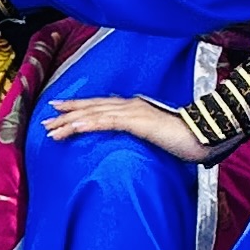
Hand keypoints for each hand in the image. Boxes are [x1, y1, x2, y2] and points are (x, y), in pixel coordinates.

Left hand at [46, 93, 203, 160]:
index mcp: (133, 107)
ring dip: (71, 120)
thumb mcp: (155, 137)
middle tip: (45, 120)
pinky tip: (75, 126)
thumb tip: (126, 145)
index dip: (78, 107)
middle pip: (92, 107)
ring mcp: (134, 111)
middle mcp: (130, 105)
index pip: (100, 106)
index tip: (58, 111)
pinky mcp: (138, 121)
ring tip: (52, 128)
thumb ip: (139, 136)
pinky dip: (89, 122)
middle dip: (67, 113)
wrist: (204, 135)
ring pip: (94, 113)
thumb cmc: (184, 139)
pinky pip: (108, 121)